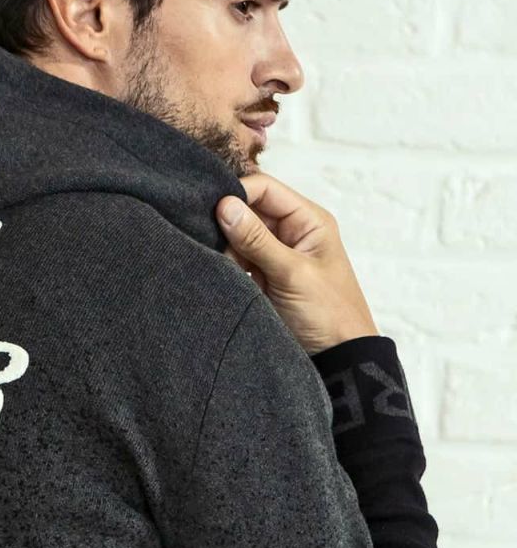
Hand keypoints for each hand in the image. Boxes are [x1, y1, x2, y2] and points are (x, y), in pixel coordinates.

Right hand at [216, 172, 379, 355]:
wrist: (336, 358)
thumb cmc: (328, 314)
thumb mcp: (292, 273)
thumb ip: (257, 239)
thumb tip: (225, 205)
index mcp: (308, 220)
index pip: (264, 189)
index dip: (237, 194)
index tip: (212, 211)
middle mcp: (290, 232)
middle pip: (248, 211)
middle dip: (227, 225)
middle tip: (214, 243)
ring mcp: (274, 255)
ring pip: (237, 237)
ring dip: (225, 249)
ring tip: (224, 266)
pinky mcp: (261, 277)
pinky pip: (235, 261)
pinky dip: (226, 266)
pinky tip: (222, 275)